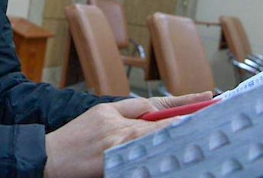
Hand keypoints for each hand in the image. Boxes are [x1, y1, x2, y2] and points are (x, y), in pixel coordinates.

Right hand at [43, 92, 211, 177]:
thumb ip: (127, 110)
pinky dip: (154, 158)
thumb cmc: (73, 136)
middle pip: (161, 122)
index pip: (156, 105)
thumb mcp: (99, 113)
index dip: (184, 102)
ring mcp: (117, 148)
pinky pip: (139, 161)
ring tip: (200, 133)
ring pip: (153, 140)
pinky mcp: (112, 165)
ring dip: (177, 135)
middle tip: (214, 114)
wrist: (48, 156)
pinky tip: (171, 157)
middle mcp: (120, 129)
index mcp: (117, 112)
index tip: (208, 97)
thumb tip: (154, 110)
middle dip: (188, 118)